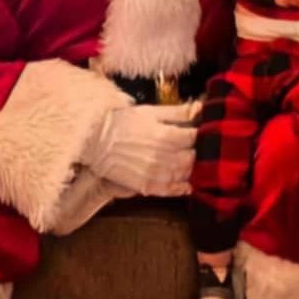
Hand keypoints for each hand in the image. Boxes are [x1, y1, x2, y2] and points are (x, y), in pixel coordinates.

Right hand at [82, 100, 197, 195]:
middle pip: (194, 158)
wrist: (96, 141)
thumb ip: (177, 111)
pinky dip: (182, 188)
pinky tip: (186, 184)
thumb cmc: (122, 123)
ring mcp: (157, 174)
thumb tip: (199, 107)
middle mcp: (165, 157)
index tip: (203, 132)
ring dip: (192, 170)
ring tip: (192, 164)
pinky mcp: (147, 186)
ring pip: (186, 175)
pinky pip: (171, 190)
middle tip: (199, 148)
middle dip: (198, 152)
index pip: (196, 137)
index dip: (202, 134)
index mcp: (167, 135)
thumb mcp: (150, 111)